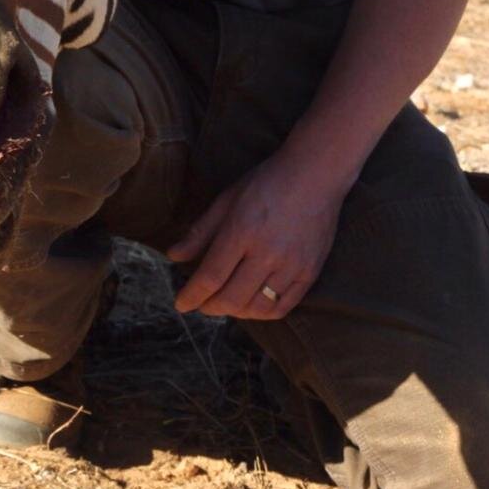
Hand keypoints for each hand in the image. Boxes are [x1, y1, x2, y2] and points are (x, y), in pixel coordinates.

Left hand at [167, 152, 348, 320]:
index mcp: (241, 230)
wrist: (315, 175)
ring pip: (257, 308)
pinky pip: (283, 307)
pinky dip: (262, 313)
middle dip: (210, 307)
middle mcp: (267, 252)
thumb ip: (201, 232)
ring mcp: (291, 265)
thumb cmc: (265, 183)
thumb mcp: (226, 200)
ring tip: (225, 303)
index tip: (181, 304)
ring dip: (236, 312)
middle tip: (202, 303)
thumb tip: (173, 256)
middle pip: (232, 298)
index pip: (211, 276)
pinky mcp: (310, 272)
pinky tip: (251, 305)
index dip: (192, 295)